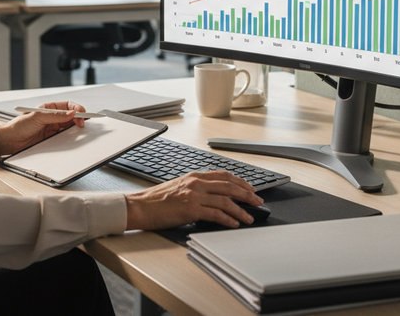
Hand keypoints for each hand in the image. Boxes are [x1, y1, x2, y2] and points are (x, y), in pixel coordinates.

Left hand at [0, 101, 87, 155]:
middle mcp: (52, 117)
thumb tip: (71, 113)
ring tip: (78, 130)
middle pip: (71, 116)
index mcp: (49, 108)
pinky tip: (72, 137)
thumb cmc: (19, 126)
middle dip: (79, 118)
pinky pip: (64, 136)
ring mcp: (53, 127)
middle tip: (82, 124)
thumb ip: (55, 115)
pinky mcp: (52, 138)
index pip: (68, 105)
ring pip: (69, 126)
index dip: (77, 108)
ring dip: (75, 128)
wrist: (10, 141)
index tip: (82, 113)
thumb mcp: (37, 117)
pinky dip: (70, 137)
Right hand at [124, 171, 263, 230]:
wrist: (141, 206)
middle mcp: (196, 183)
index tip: (250, 188)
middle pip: (229, 186)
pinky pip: (216, 214)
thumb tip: (213, 194)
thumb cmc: (157, 199)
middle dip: (247, 194)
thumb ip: (196, 187)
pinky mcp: (191, 209)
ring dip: (241, 210)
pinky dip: (228, 219)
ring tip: (249, 217)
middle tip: (258, 201)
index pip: (224, 176)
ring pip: (226, 201)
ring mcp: (194, 195)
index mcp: (194, 176)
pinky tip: (234, 223)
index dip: (240, 182)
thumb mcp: (179, 186)